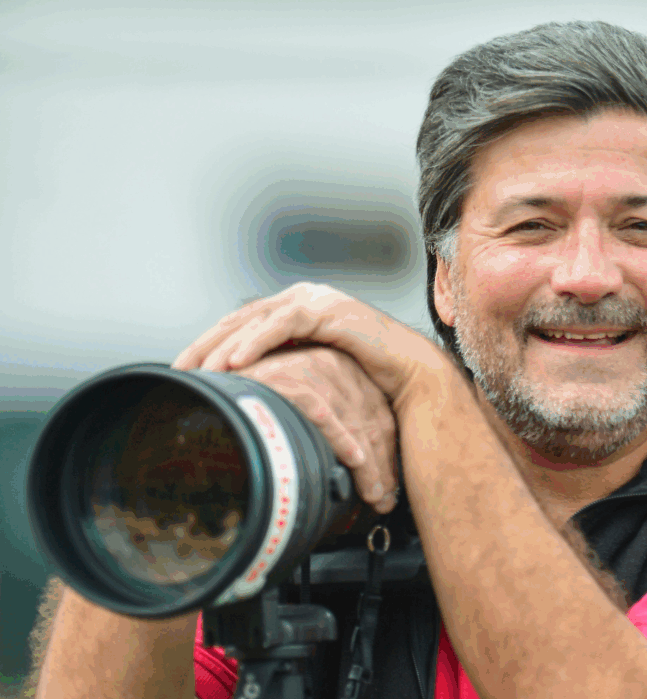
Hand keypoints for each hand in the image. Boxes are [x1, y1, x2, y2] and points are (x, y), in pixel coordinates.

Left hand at [172, 282, 449, 412]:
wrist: (413, 376)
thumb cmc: (369, 381)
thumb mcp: (318, 376)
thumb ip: (290, 374)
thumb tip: (256, 399)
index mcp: (294, 311)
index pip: (242, 325)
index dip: (210, 345)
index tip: (185, 371)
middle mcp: (301, 299)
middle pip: (240, 318)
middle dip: (207, 345)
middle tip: (181, 370)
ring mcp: (315, 301)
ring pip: (256, 320)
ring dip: (225, 346)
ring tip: (204, 371)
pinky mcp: (328, 311)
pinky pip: (283, 324)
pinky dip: (257, 342)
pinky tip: (237, 363)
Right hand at [231, 345, 399, 513]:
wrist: (212, 386)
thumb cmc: (254, 402)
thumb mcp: (300, 410)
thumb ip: (324, 428)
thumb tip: (348, 470)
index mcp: (341, 371)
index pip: (376, 416)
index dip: (384, 455)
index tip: (387, 486)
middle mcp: (332, 365)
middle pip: (370, 421)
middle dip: (380, 466)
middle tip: (383, 498)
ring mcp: (311, 370)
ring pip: (353, 421)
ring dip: (367, 464)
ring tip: (372, 493)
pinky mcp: (290, 377)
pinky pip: (325, 412)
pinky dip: (340, 438)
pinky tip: (353, 459)